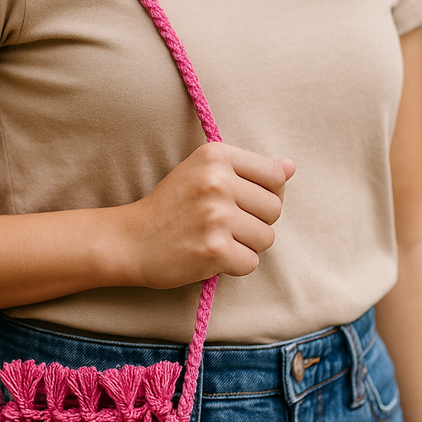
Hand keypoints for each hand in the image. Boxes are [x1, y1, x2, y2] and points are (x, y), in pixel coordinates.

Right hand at [119, 142, 294, 289]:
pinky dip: (234, 265)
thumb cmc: (170, 206)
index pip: (275, 176)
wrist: (130, 240)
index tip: (244, 202)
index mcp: (216, 155)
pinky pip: (251, 262)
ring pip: (266, 238)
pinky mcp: (214, 250)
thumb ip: (248, 170)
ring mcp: (216, 216)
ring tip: (217, 240)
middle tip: (225, 225)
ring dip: (246, 245)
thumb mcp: (203, 173)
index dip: (267, 194)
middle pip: (274, 209)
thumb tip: (291, 167)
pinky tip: (211, 257)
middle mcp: (217, 182)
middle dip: (256, 222)